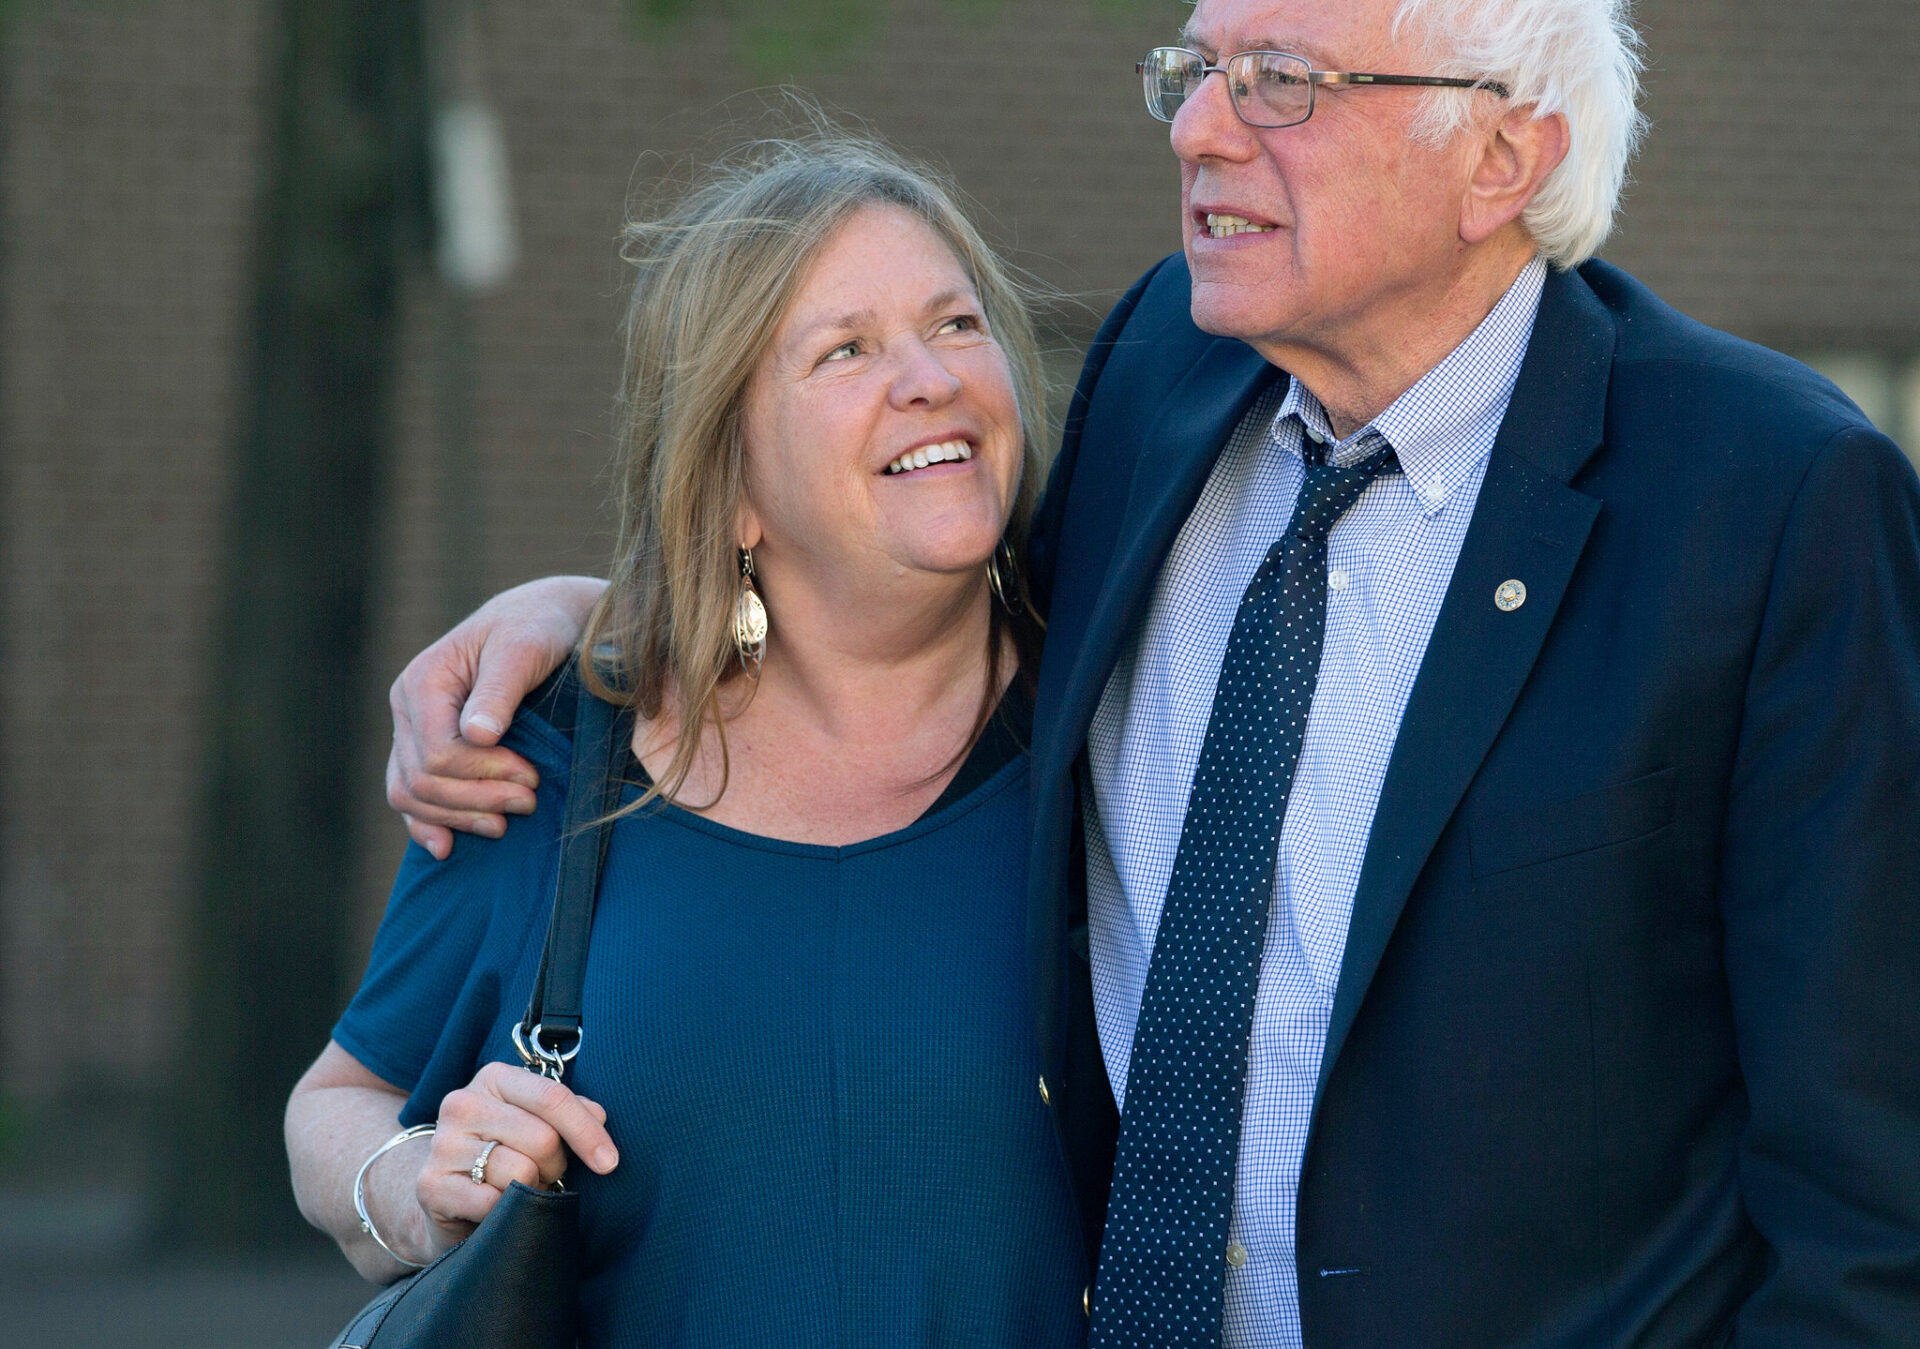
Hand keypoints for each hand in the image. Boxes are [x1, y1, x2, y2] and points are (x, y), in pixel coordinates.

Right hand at [386, 576, 606, 857]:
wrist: (543, 618)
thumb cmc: (538, 626)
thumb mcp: (525, 647)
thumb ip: (500, 689)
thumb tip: (478, 734)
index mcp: (423, 681)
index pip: (439, 752)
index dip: (484, 774)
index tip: (532, 777)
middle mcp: (407, 707)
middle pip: (423, 779)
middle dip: (477, 799)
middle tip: (530, 802)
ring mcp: (411, 730)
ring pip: (411, 793)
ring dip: (458, 817)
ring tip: (506, 824)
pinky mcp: (426, 747)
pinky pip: (410, 794)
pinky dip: (427, 823)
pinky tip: (447, 846)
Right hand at [415, 1061, 618, 1256]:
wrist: (445, 1194)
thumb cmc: (505, 1152)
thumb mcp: (536, 1121)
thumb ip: (570, 1112)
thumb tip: (599, 1117)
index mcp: (495, 1078)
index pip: (553, 1098)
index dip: (587, 1132)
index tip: (609, 1162)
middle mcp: (462, 1103)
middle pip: (543, 1139)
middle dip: (555, 1166)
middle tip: (542, 1175)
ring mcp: (442, 1143)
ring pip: (521, 1172)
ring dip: (531, 1189)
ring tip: (517, 1188)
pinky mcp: (430, 1184)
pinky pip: (493, 1202)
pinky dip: (505, 1211)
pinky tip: (495, 1207)